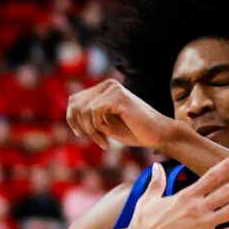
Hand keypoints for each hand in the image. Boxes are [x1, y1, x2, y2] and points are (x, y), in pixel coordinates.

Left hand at [66, 77, 182, 153]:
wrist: (158, 134)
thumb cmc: (135, 131)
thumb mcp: (106, 125)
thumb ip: (90, 118)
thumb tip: (70, 115)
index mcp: (105, 89)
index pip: (75, 99)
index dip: (71, 118)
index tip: (80, 134)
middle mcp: (108, 85)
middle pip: (76, 103)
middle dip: (80, 125)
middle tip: (94, 139)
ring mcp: (114, 89)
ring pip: (84, 110)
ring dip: (90, 131)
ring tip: (103, 142)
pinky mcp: (119, 97)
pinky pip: (94, 112)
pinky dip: (96, 130)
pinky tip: (107, 142)